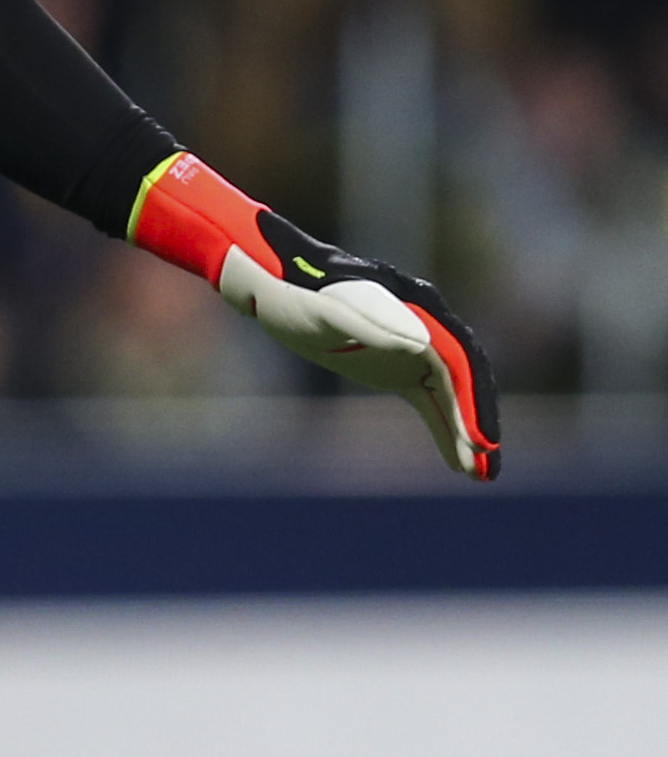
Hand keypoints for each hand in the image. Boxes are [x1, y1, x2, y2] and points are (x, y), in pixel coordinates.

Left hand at [130, 152, 499, 480]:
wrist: (269, 278)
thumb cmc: (292, 289)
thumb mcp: (322, 308)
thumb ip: (369, 322)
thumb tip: (423, 343)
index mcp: (413, 304)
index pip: (456, 357)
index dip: (472, 399)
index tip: (482, 441)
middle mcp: (422, 321)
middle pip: (463, 375)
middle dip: (478, 420)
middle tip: (488, 466)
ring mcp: (411, 344)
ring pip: (452, 391)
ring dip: (468, 431)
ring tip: (483, 477)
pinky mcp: (396, 364)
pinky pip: (432, 399)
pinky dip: (445, 428)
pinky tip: (457, 463)